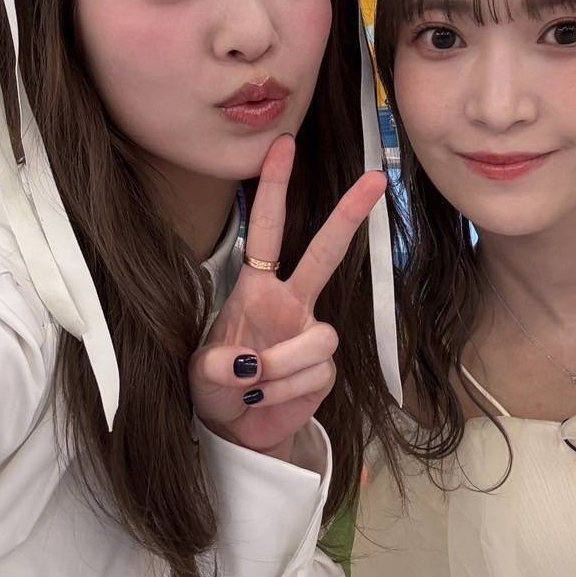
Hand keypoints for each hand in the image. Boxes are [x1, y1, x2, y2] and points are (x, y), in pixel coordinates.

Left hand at [189, 134, 386, 462]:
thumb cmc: (218, 389)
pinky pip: (314, 375)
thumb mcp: (200, 376)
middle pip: (324, 252)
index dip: (275, 188)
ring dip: (282, 367)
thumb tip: (248, 365)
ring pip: (320, 337)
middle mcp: (289, 303)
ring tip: (255, 385)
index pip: (267, 230)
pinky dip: (285, 393)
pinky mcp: (325, 370)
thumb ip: (217, 367)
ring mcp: (310, 334)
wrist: (238, 431)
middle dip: (348, 214)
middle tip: (375, 179)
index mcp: (256, 288)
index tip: (283, 146)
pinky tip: (267, 399)